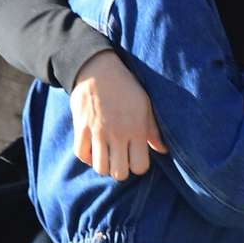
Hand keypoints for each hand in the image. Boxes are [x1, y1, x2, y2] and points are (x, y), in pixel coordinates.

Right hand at [71, 50, 165, 179]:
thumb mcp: (145, 105)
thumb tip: (163, 150)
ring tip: (107, 155)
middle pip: (119, 173)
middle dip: (121, 170)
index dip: (138, 166)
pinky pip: (81, 154)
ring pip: (100, 168)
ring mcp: (97, 132)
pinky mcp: (81, 128)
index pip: (140, 167)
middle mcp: (117, 133)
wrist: (97, 68)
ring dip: (104, 165)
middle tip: (120, 159)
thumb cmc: (125, 87)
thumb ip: (153, 130)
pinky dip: (87, 156)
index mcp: (136, 129)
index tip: (135, 157)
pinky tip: (93, 149)